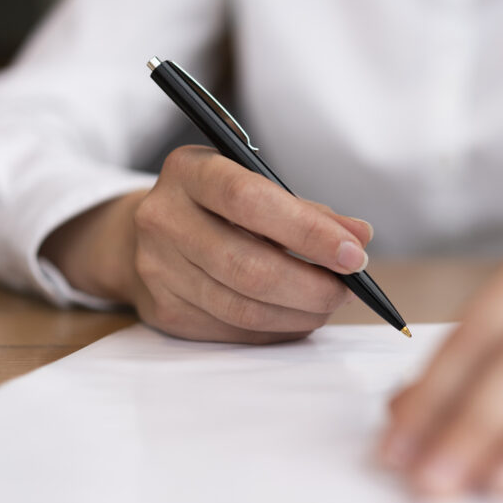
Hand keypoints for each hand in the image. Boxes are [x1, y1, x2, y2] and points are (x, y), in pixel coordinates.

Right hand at [40, 145, 373, 342]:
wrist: (143, 236)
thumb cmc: (217, 207)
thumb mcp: (255, 187)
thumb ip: (309, 211)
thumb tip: (360, 237)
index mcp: (190, 171)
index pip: (250, 201)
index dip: (308, 231)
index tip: (354, 254)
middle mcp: (163, 218)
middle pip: (248, 265)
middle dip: (312, 284)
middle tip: (349, 289)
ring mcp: (157, 270)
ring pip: (243, 307)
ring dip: (300, 312)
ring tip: (329, 303)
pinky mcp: (164, 312)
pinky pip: (234, 331)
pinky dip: (278, 328)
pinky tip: (298, 316)